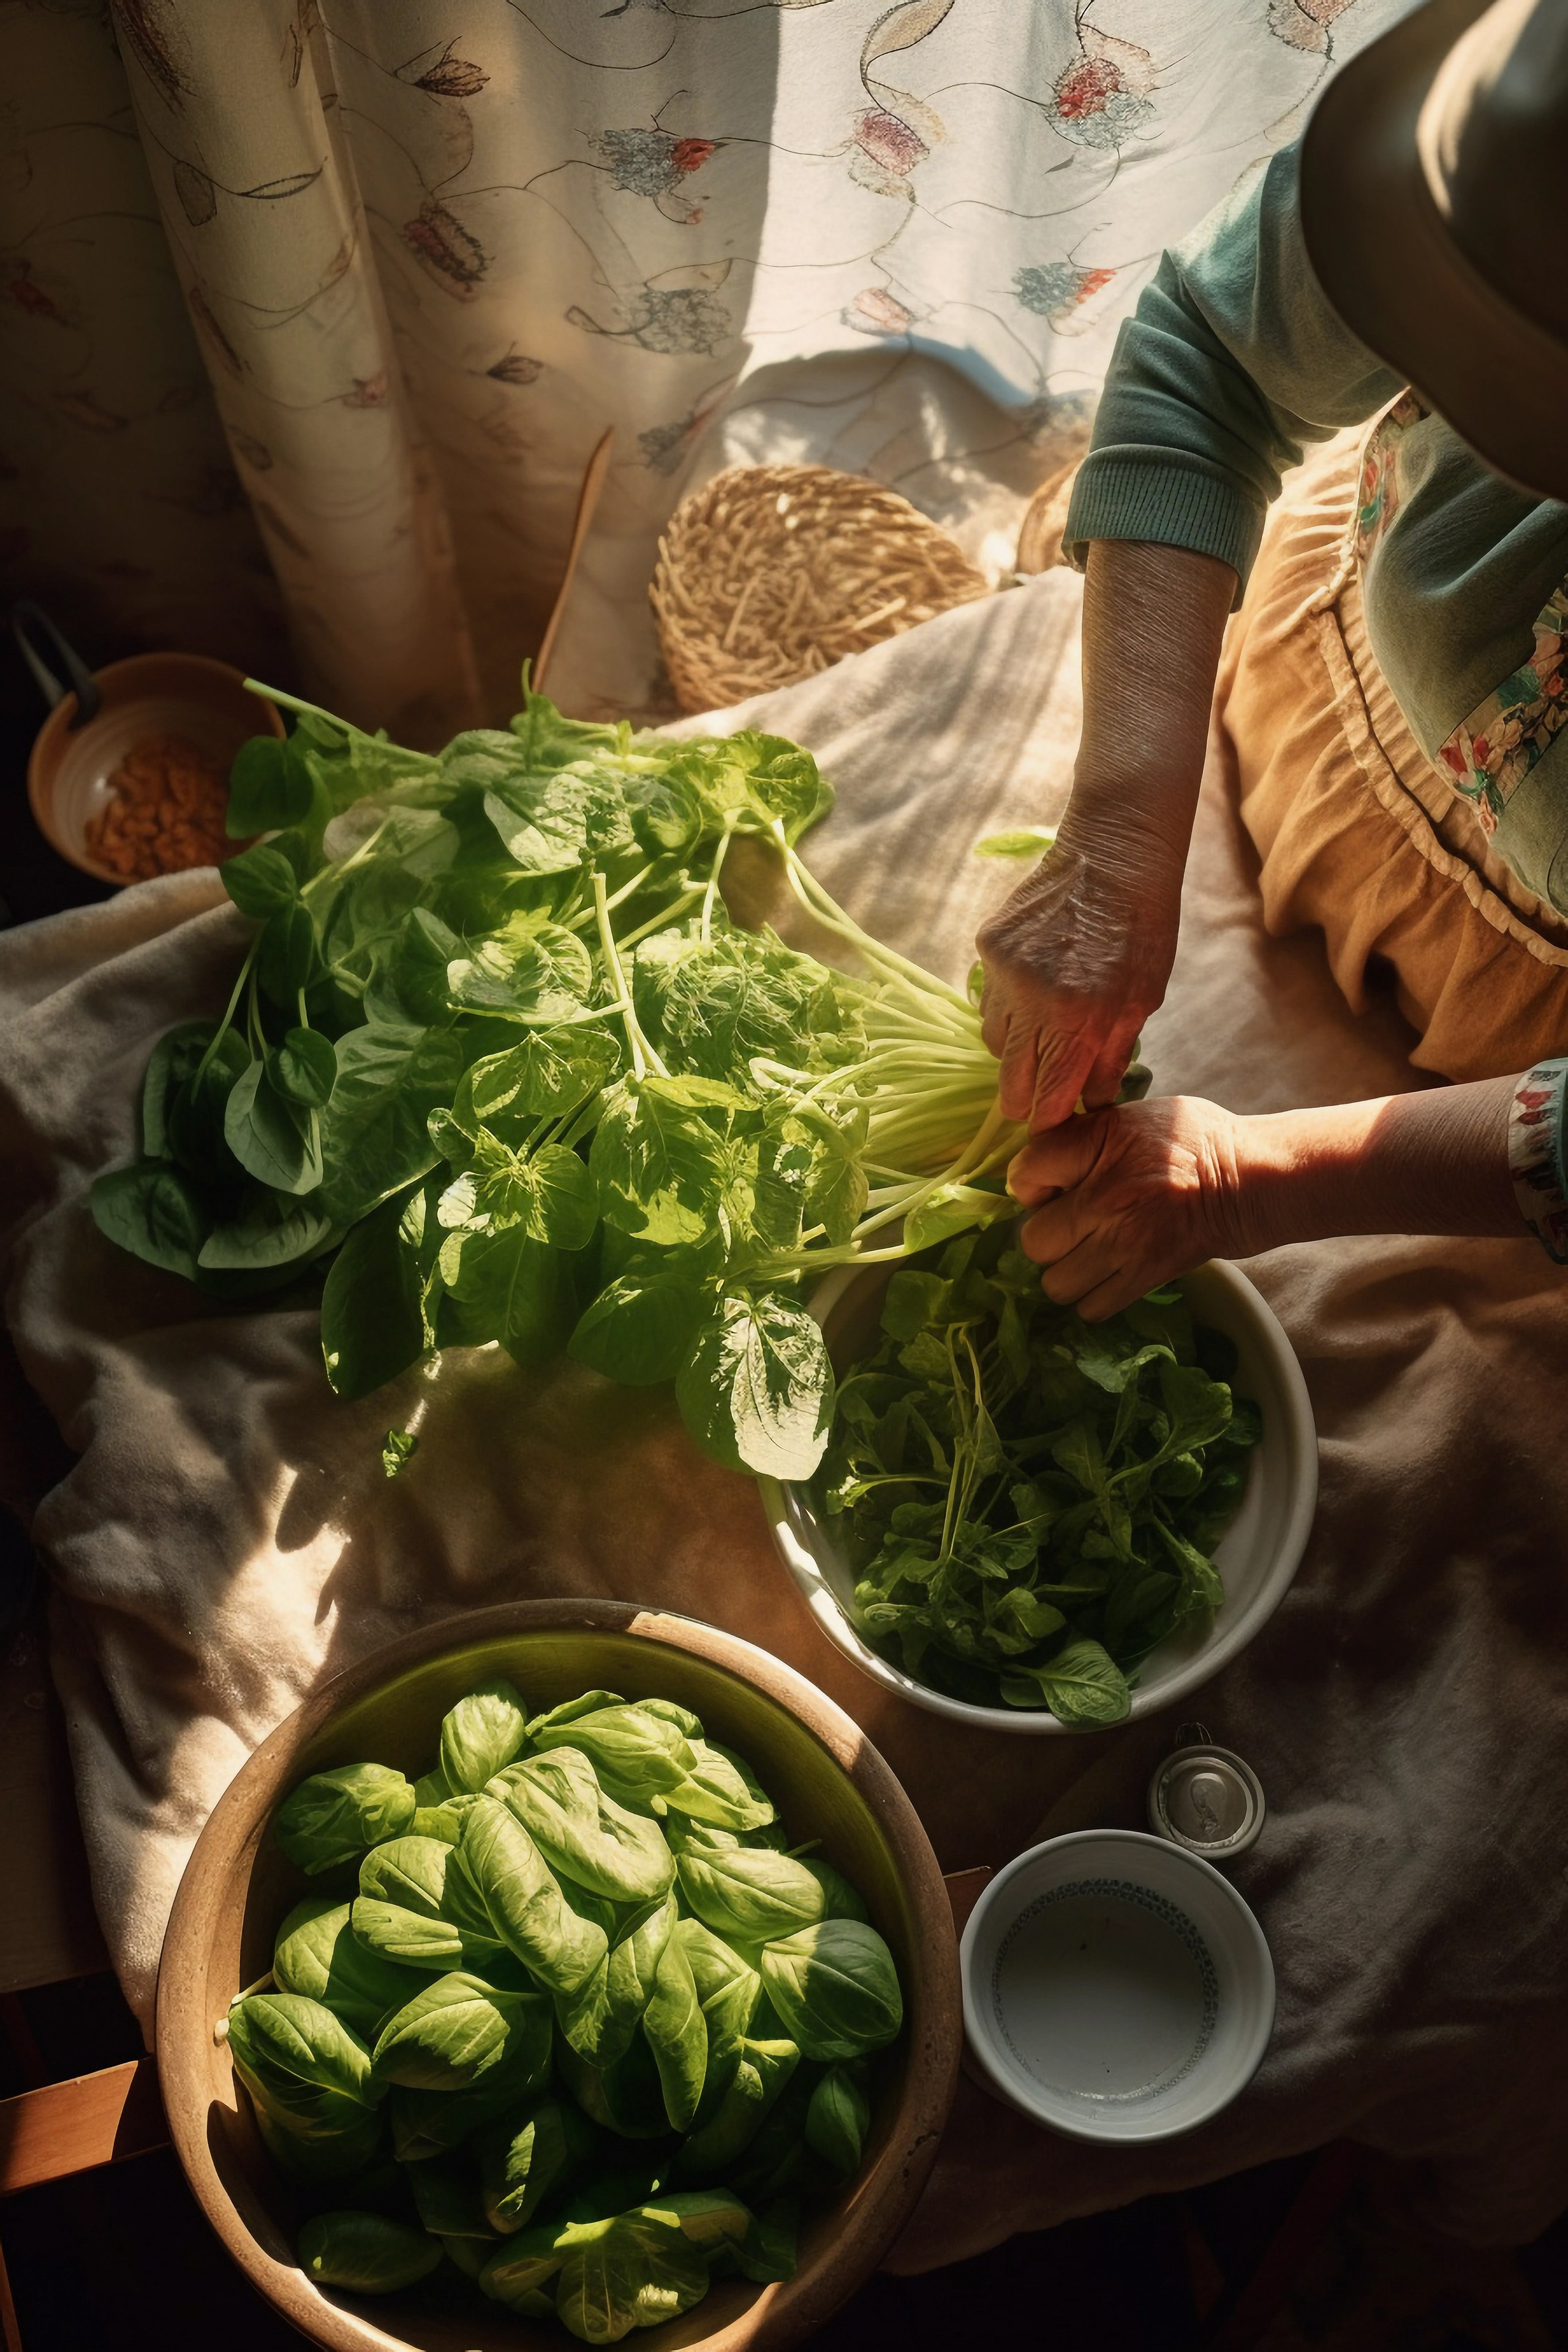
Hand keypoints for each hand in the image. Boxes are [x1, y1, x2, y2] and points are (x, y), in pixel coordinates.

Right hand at [977, 824, 1182, 1132]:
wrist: (1114, 852)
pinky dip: (1007, 1006)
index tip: (1053, 1124)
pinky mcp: (987, 945)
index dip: (1048, 1119)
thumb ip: (1113, 1053)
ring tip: (1043, 1033)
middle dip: (1024, 1097)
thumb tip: (1092, 1101)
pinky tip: (1034, 990)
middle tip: (1041, 1095)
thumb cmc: (1143, 925)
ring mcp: (1004, 971)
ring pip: (993, 1040)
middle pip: (1009, 1080)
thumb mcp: (1143, 996)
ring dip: (1015, 1049)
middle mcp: (1032, 999)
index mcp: (1079, 1017)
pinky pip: (987, 998)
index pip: (1048, 1096)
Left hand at [1008, 1095, 1245, 1318]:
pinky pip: (1092, 1307)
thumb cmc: (1195, 1141)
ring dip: (1067, 1274)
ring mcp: (1125, 1240)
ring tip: (1087, 1255)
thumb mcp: (1134, 1116)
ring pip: (1056, 1282)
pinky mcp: (1146, 1275)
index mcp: (1100, 1143)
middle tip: (1069, 1227)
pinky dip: (1094, 1298)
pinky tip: (1108, 1276)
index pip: (1025, 1174)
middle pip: (1033, 1239)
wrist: (1253, 1180)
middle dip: (1046, 1237)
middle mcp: (1105, 1194)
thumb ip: (1085, 1135)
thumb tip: (1044, 1162)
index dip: (1030, 1185)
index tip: (1050, 1187)